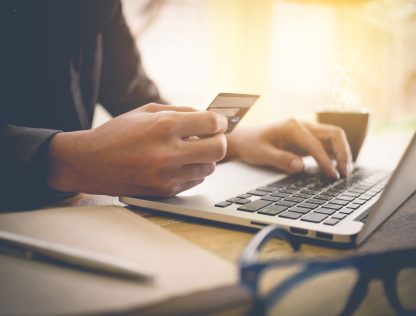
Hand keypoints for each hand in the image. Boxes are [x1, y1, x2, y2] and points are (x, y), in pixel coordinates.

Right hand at [47, 103, 227, 196]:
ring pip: (209, 168)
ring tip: (191, 150)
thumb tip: (210, 117)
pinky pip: (195, 180)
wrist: (90, 163)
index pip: (212, 123)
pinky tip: (179, 163)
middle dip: (219, 140)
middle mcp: (168, 154)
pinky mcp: (165, 192)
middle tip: (212, 137)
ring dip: (205, 157)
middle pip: (218, 149)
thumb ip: (181, 112)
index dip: (219, 121)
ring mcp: (167, 177)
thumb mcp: (147, 111)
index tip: (218, 122)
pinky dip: (193, 170)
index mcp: (164, 127)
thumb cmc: (118, 133)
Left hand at [226, 119, 351, 177]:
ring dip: (342, 153)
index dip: (326, 160)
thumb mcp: (261, 154)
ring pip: (333, 137)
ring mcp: (306, 131)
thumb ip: (281, 159)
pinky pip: (327, 144)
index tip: (332, 175)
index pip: (316, 143)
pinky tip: (337, 168)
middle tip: (345, 173)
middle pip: (333, 134)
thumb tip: (300, 166)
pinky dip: (335, 154)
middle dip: (343, 152)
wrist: (244, 139)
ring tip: (345, 172)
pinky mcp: (307, 139)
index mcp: (292, 126)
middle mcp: (302, 125)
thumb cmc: (251, 144)